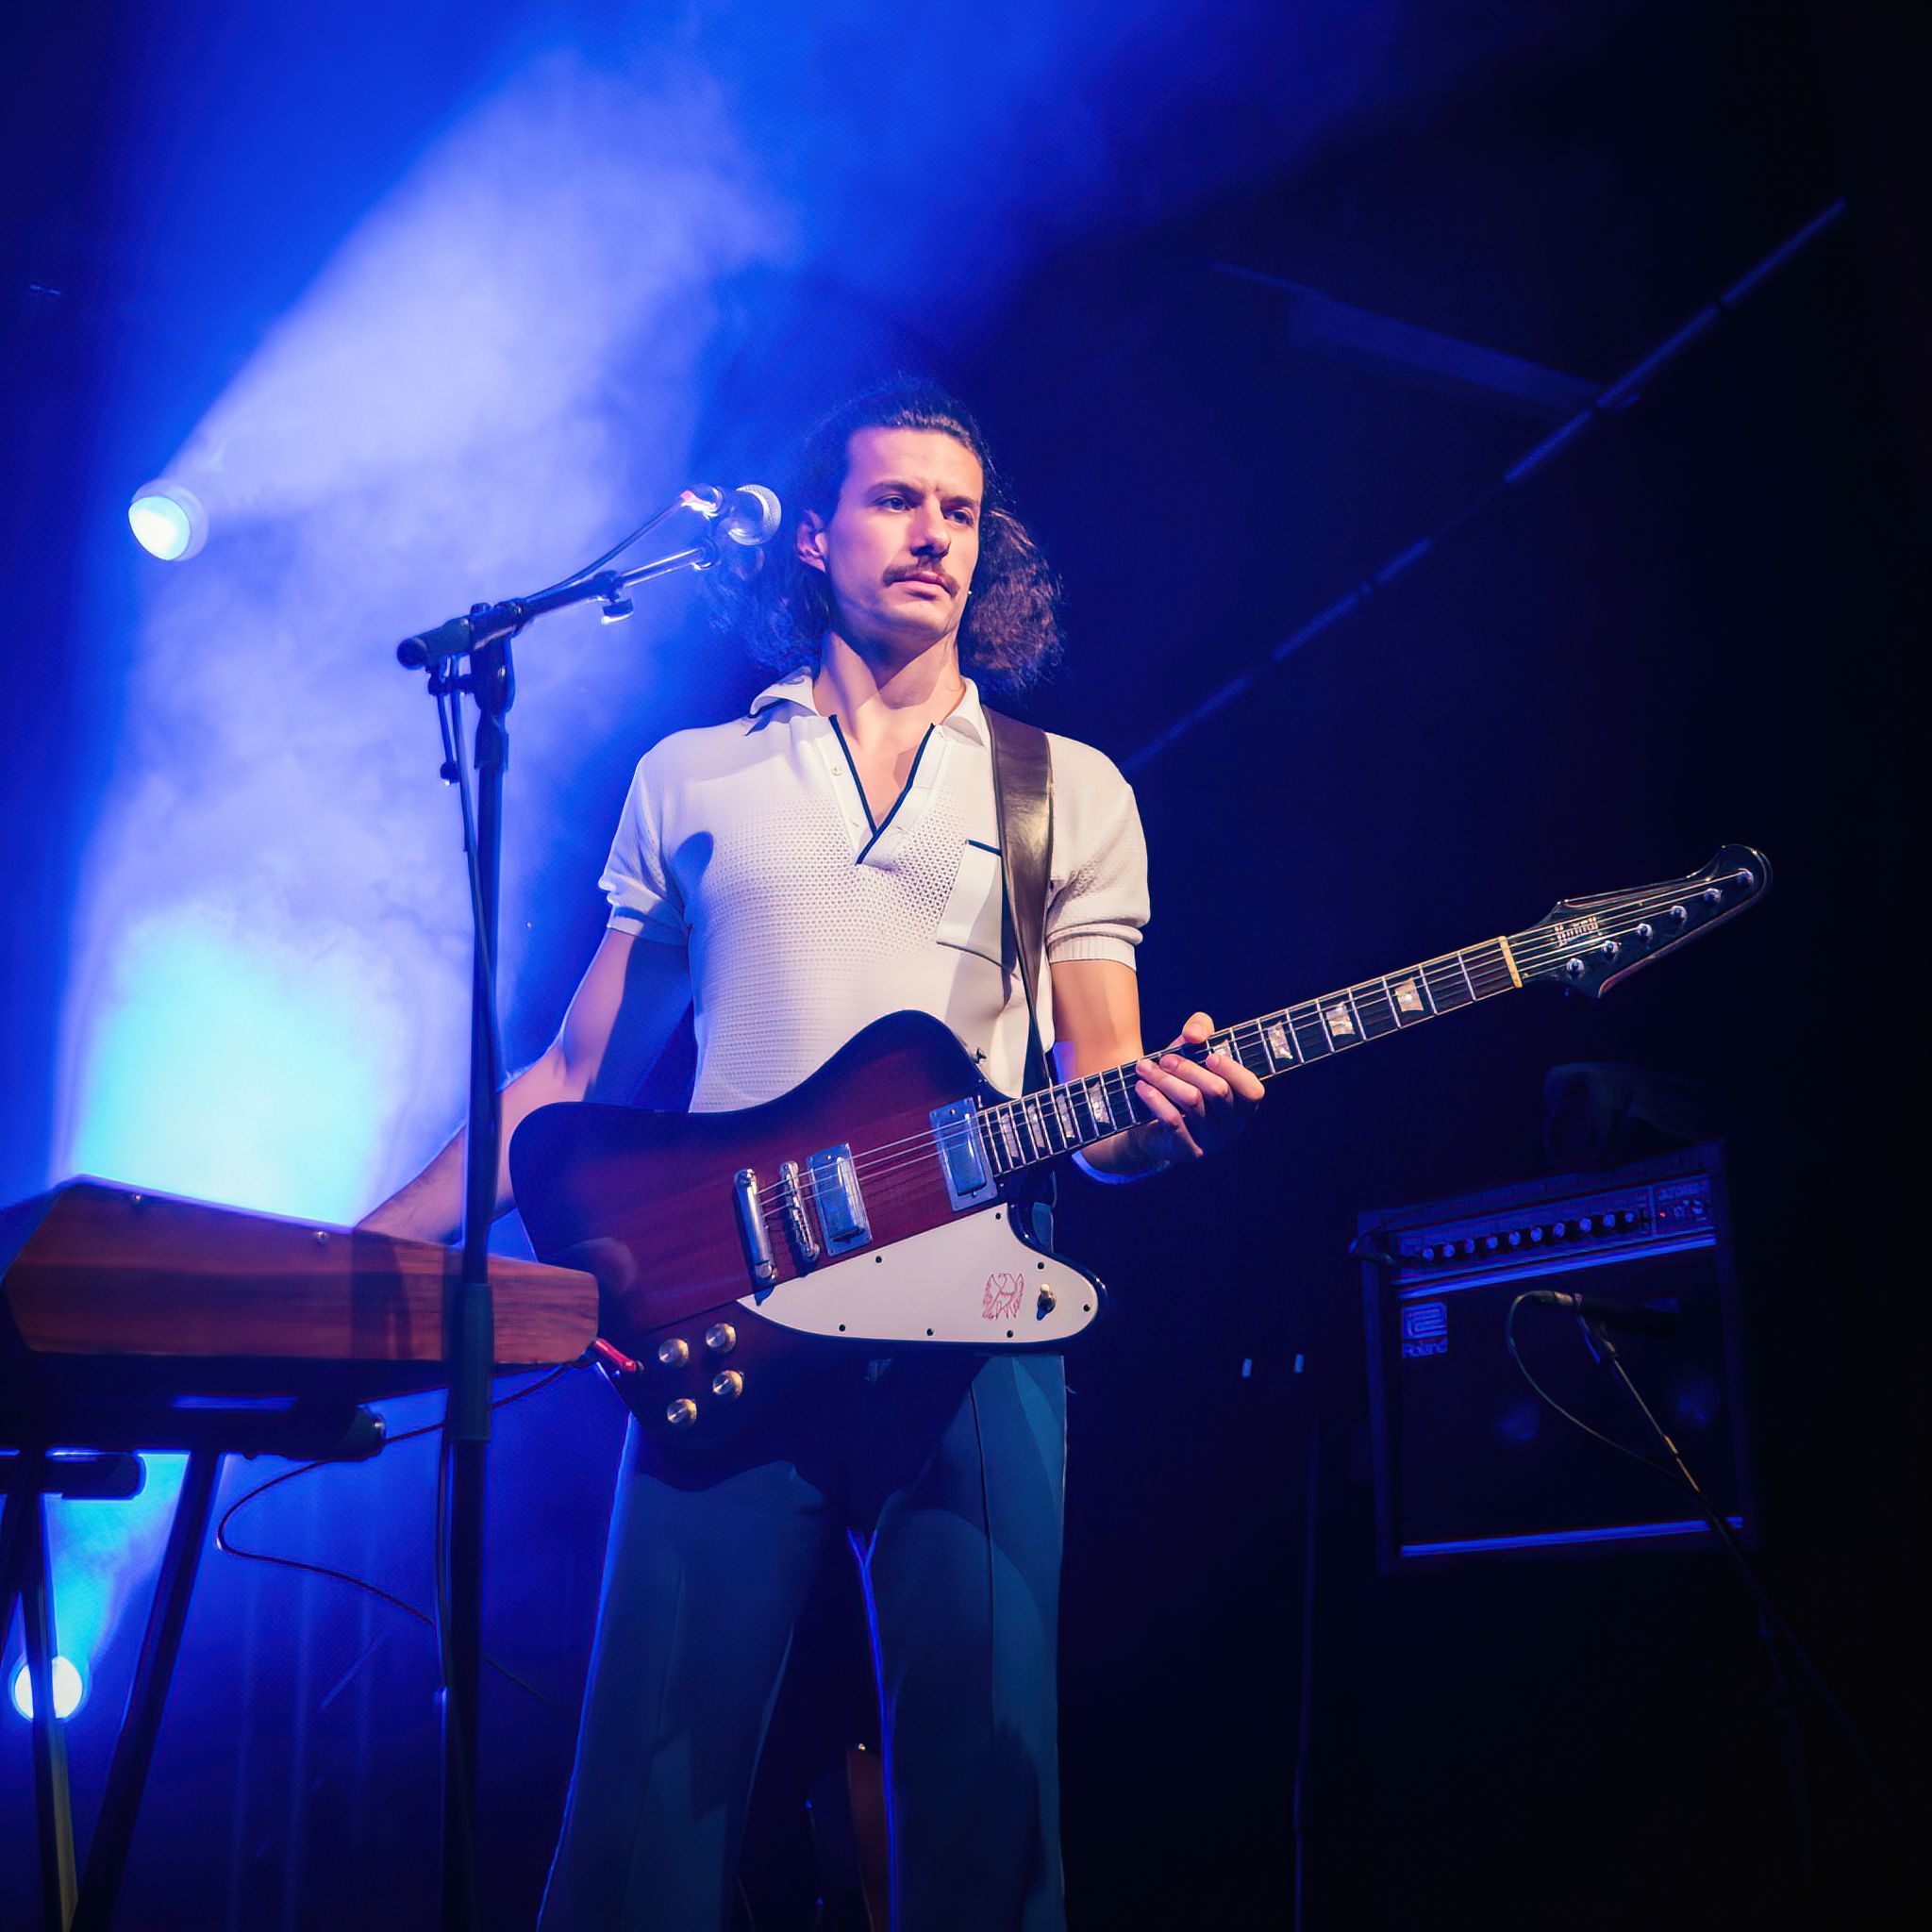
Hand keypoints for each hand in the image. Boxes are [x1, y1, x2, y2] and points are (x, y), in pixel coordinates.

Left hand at [1133, 1011, 1264, 1167]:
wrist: (1149, 1121)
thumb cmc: (1180, 1079)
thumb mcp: (1192, 1049)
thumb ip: (1200, 1029)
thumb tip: (1194, 1035)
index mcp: (1243, 1104)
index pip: (1253, 1091)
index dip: (1234, 1072)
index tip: (1210, 1056)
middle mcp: (1233, 1126)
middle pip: (1217, 1091)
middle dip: (1188, 1068)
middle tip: (1165, 1059)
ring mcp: (1213, 1142)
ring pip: (1192, 1102)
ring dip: (1165, 1079)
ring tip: (1144, 1067)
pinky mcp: (1188, 1151)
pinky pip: (1173, 1120)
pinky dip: (1155, 1099)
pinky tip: (1142, 1087)